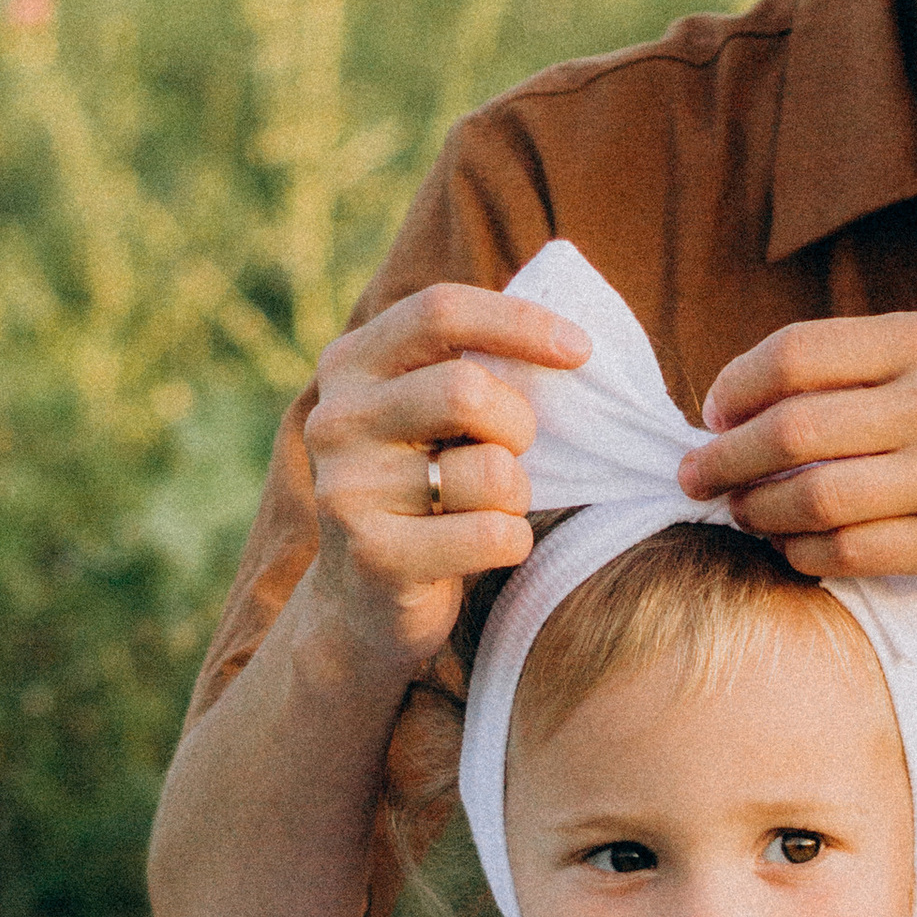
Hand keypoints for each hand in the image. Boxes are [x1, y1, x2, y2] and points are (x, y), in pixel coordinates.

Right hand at [299, 280, 589, 673]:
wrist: (363, 605)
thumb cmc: (425, 492)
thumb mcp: (432, 417)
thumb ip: (472, 366)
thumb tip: (575, 338)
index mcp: (350, 364)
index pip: (439, 311)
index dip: (518, 322)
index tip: (581, 349)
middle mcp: (335, 419)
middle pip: (468, 390)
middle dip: (519, 426)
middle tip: (513, 454)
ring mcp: (347, 490)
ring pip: (491, 471)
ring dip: (516, 494)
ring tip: (487, 509)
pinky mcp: (375, 556)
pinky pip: (492, 534)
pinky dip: (513, 542)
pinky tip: (484, 550)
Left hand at [680, 309, 916, 596]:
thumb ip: (872, 367)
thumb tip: (754, 396)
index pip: (796, 355)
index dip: (735, 387)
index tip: (712, 414)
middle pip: (790, 432)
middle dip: (723, 459)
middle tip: (695, 476)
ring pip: (812, 500)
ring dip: (756, 512)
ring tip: (740, 514)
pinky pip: (853, 554)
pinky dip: (805, 555)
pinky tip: (794, 550)